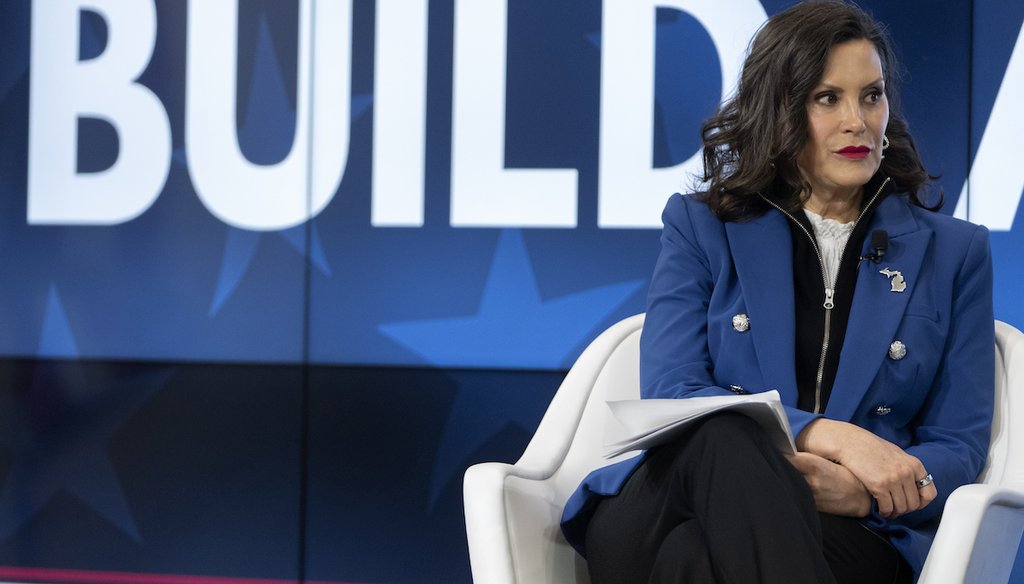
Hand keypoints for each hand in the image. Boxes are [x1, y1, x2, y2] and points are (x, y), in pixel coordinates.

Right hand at [796, 419, 937, 518]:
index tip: (913, 505)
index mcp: (914, 464)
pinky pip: (887, 507)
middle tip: (896, 510)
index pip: (929, 493)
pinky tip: (880, 509)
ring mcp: (894, 479)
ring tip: (887, 511)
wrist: (850, 442)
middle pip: (914, 504)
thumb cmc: (870, 447)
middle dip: (904, 510)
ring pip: (901, 508)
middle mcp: (906, 472)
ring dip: (894, 513)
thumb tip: (914, 484)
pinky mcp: (879, 485)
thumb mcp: (896, 453)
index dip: (921, 503)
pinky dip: (884, 512)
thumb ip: (907, 468)